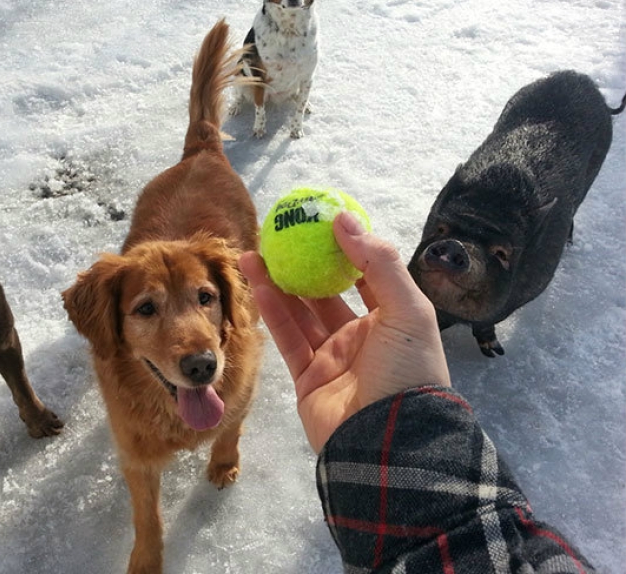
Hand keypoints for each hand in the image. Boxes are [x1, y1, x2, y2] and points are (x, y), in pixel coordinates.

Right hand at [239, 211, 449, 452]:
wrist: (389, 442)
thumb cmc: (407, 370)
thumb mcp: (407, 310)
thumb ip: (378, 262)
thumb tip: (343, 218)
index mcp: (391, 321)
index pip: (366, 277)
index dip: (344, 250)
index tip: (319, 223)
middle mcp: (361, 337)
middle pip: (325, 293)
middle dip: (302, 265)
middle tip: (278, 238)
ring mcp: (332, 359)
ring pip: (300, 313)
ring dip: (277, 283)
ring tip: (253, 254)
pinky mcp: (307, 379)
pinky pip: (287, 339)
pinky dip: (272, 312)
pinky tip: (259, 285)